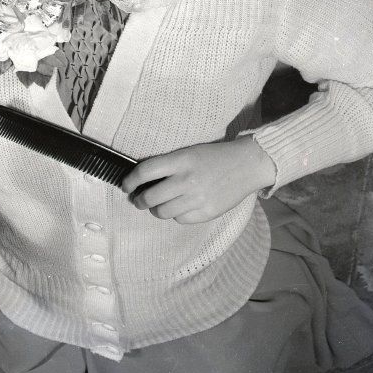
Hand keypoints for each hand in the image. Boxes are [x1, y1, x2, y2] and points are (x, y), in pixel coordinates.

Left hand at [122, 136, 275, 223]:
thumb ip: (168, 165)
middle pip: (150, 197)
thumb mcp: (189, 152)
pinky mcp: (207, 212)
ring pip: (163, 212)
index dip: (130, 180)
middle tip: (139, 200)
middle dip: (140, 201)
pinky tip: (180, 208)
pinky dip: (176, 216)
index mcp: (181, 160)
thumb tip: (144, 181)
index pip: (145, 171)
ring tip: (159, 205)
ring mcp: (197, 198)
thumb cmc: (214, 157)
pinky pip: (181, 219)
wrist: (246, 165)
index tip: (126, 185)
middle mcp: (187, 180)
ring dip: (156, 210)